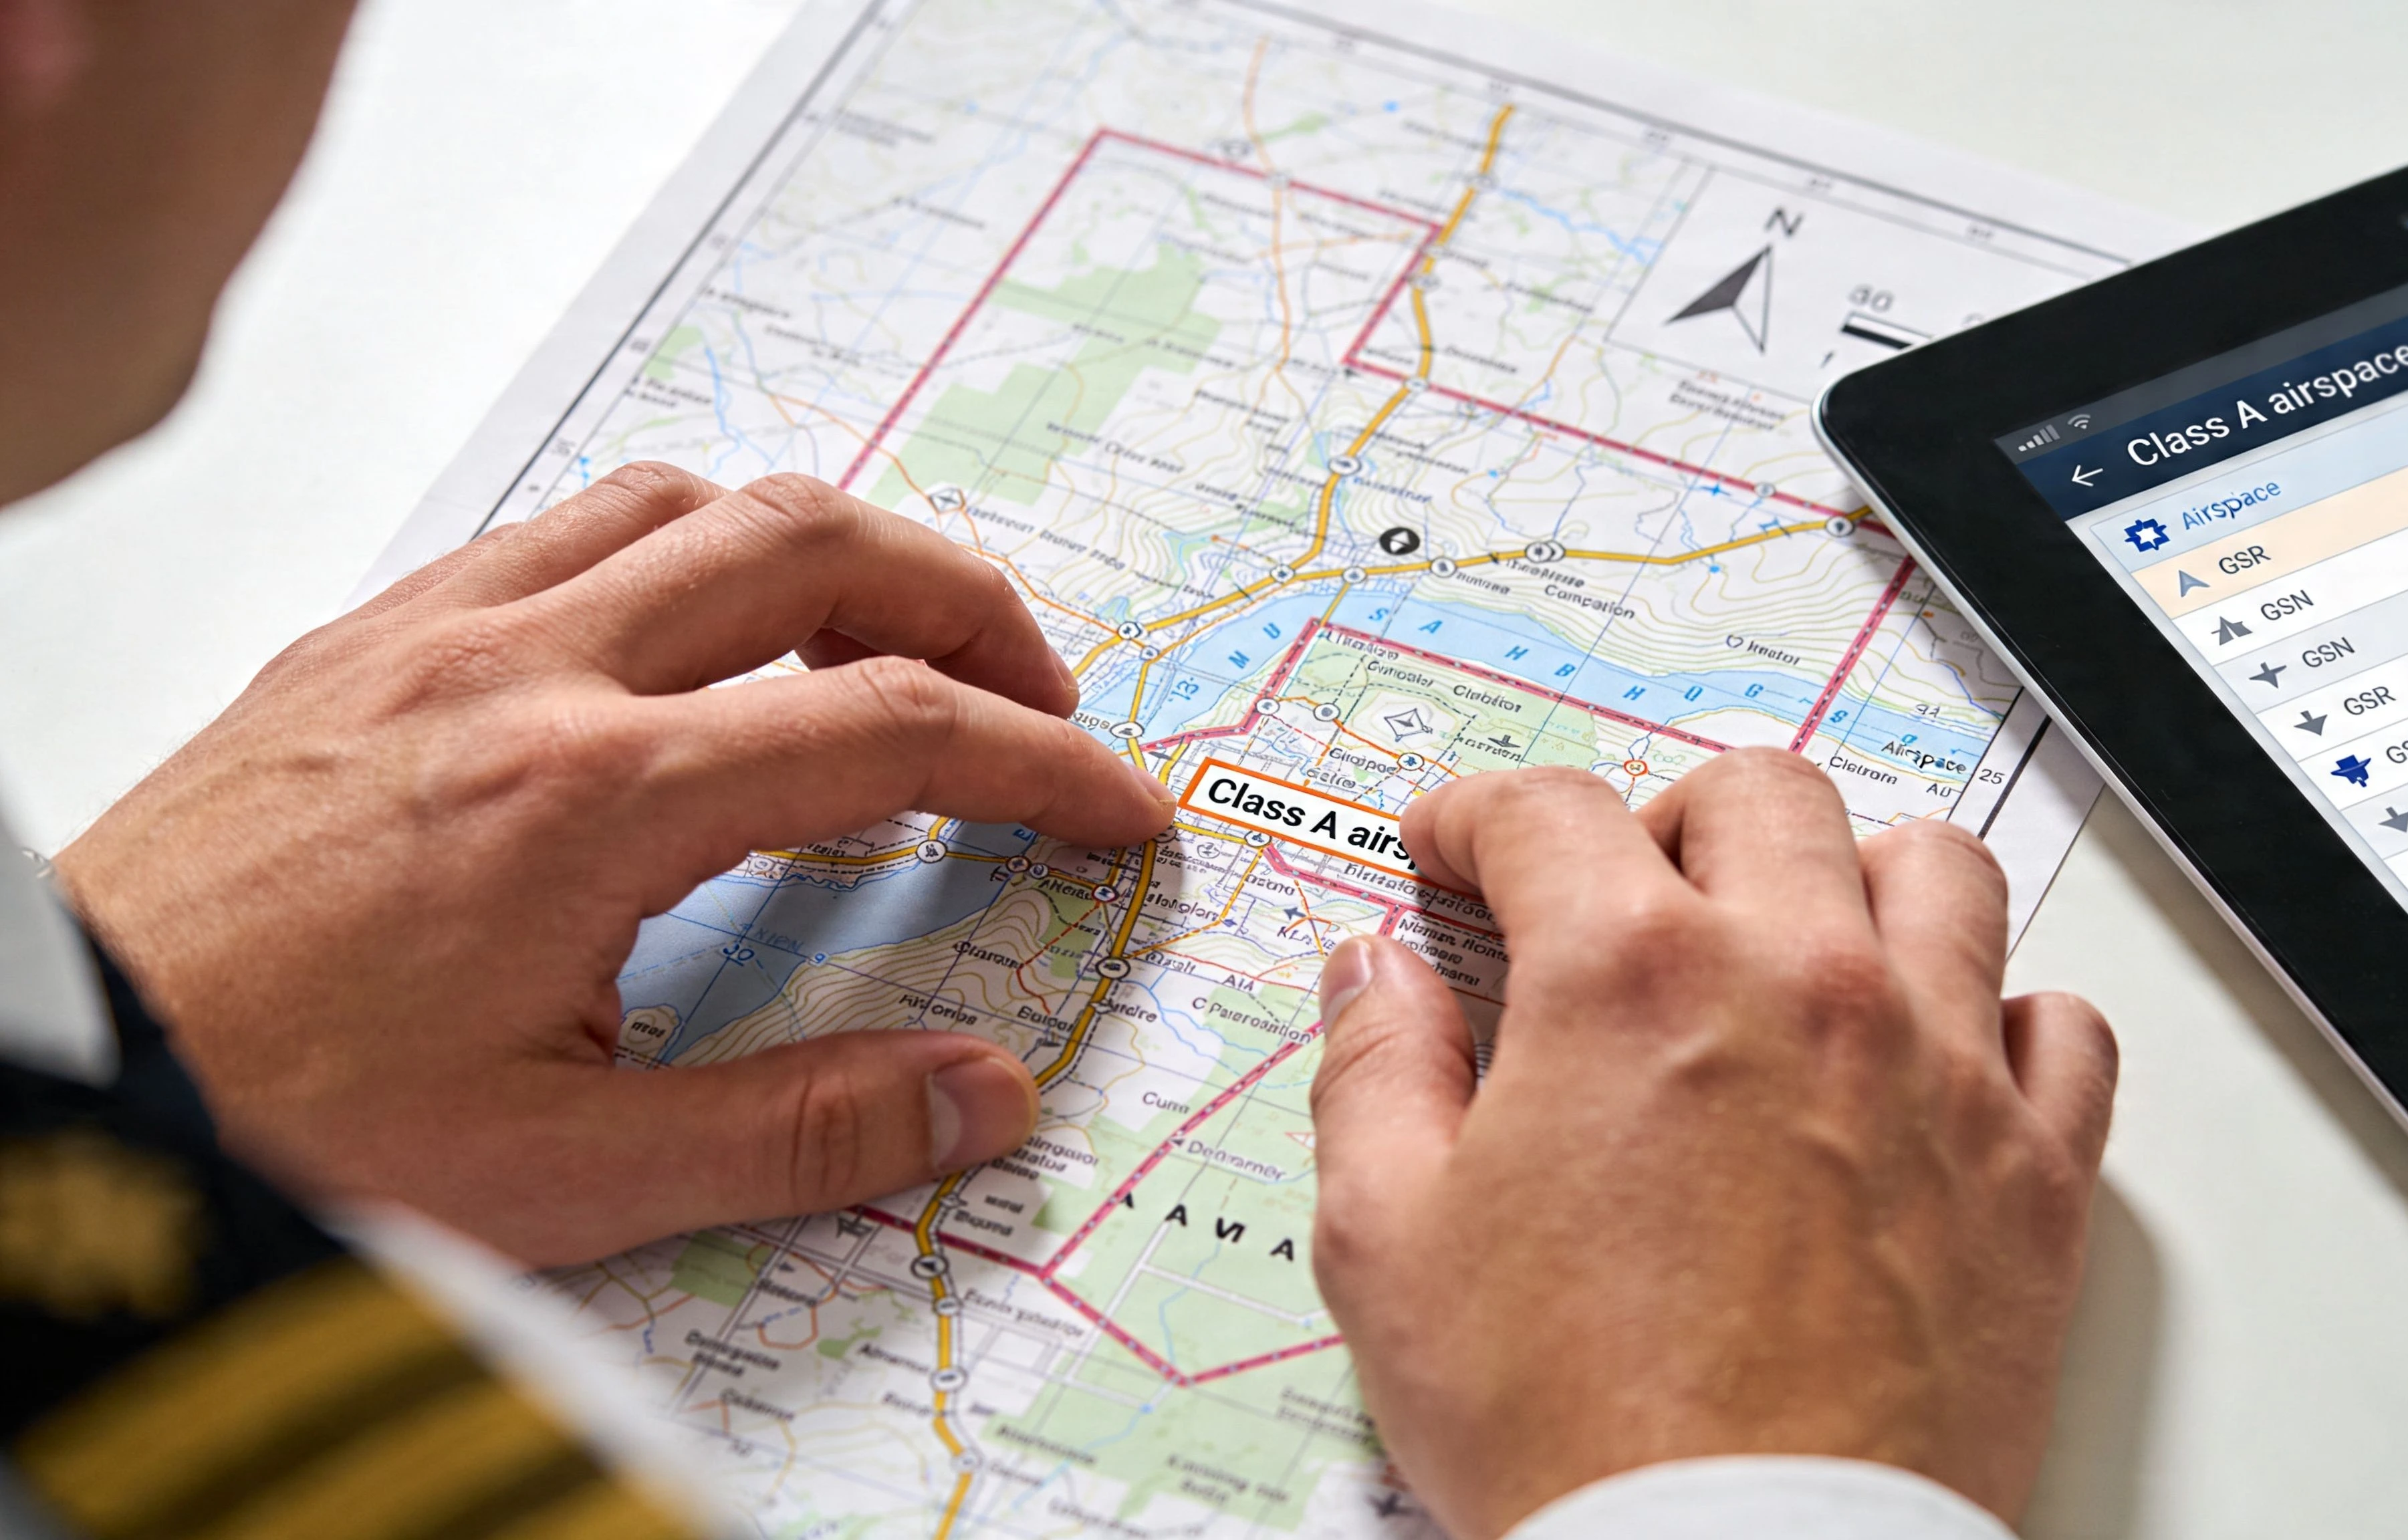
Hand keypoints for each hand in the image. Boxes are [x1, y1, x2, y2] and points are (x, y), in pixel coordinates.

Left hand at [55, 465, 1174, 1264]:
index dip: (1039, 763)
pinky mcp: (358, 640)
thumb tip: (982, 1098)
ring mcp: (431, 636)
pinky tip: (687, 636)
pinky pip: (558, 524)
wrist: (54, 1076)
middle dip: (968, 601)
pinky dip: (675, 545)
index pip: (889, 728)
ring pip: (686, 500)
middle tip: (1037, 697)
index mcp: (593, 801)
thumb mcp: (561, 1175)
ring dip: (824, 548)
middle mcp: (522, 674)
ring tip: (882, 643)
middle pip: (814, 545)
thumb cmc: (276, 1124)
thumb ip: (801, 1130)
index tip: (1116, 807)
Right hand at [1306, 750, 2114, 1535]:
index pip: (1546, 812)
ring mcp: (1936, 1068)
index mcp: (1631, 979)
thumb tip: (1371, 975)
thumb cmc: (1571, 1431)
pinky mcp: (2031, 1174)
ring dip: (1850, 874)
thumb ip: (1372, 1074)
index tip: (1461, 847)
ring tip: (1797, 932)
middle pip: (1757, 796)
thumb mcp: (1388, 1245)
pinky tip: (1939, 1054)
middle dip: (1665, 815)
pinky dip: (2003, 1015)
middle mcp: (1801, 982)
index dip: (1477, 815)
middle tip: (1621, 885)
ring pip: (1933, 869)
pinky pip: (2060, 1027)